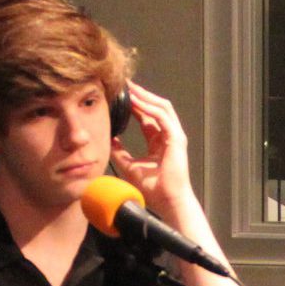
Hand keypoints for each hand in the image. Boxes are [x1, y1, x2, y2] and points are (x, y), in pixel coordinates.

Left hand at [109, 82, 193, 213]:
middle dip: (141, 95)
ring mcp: (174, 136)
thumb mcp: (129, 165)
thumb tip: (107, 139)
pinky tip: (138, 103)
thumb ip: (119, 151)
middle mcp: (168, 135)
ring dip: (146, 97)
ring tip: (132, 89)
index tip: (122, 96)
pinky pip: (163, 118)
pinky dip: (150, 108)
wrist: (166, 200)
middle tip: (126, 85)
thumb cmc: (152, 187)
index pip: (147, 116)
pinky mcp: (176, 139)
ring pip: (161, 108)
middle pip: (156, 107)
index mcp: (159, 141)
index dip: (136, 104)